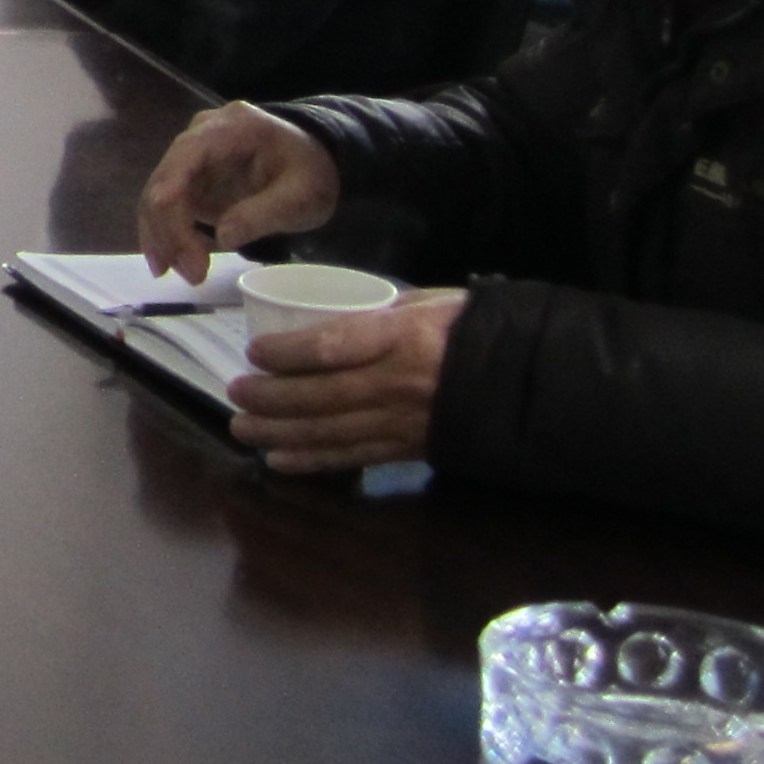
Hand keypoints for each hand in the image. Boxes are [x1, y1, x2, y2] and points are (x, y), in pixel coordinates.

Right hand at [136, 102, 342, 279]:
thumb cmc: (313, 172)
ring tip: (181, 274)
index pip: (181, 163)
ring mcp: (192, 157)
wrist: (320, 159)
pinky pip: (168, 206)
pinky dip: (168, 235)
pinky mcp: (192, 178)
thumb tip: (223, 239)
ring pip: (157, 197)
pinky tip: (174, 262)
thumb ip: (262, 213)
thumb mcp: (301, 196)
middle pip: (163, 183)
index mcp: (225, 129)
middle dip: (169, 232)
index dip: (173, 210)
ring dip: (163, 238)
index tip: (187, 256)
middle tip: (193, 275)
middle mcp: (198, 136)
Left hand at [230, 293, 464, 472]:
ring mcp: (403, 422)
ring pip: (330, 432)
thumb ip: (384, 309)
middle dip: (271, 398)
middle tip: (233, 393)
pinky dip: (313, 461)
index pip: (333, 347)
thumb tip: (332, 313)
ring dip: (279, 432)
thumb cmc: (475, 330)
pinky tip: (279, 460)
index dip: (288, 353)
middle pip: (322, 396)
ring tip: (241, 428)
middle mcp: (398, 384)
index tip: (254, 352)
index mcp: (403, 338)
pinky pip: (354, 457)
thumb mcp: (434, 302)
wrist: (530, 383)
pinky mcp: (410, 450)